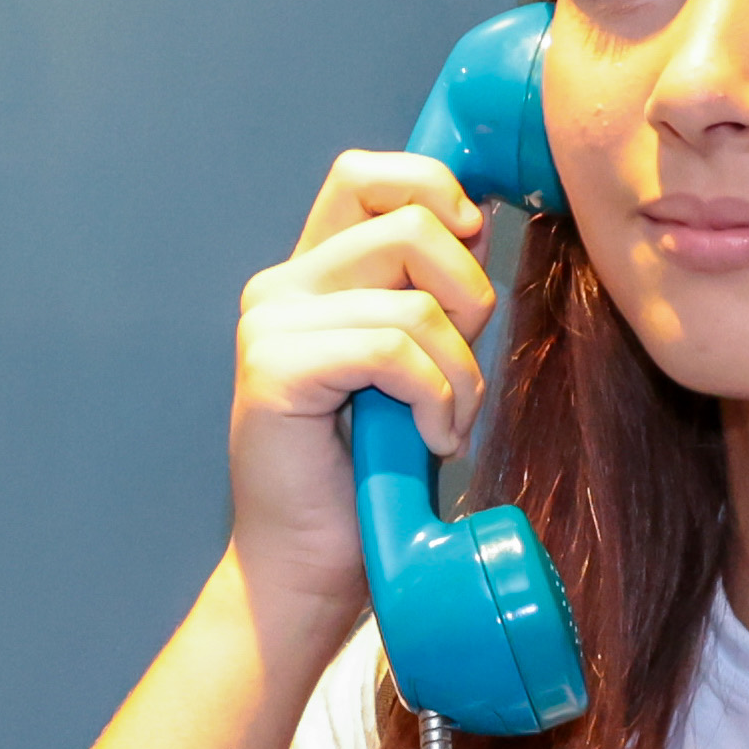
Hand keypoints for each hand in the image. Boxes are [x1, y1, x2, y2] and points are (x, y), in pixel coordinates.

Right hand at [226, 149, 494, 641]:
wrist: (308, 572)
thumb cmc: (368, 480)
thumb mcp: (414, 366)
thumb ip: (429, 293)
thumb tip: (477, 219)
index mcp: (313, 276)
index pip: (372, 176)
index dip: (436, 190)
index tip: (472, 247)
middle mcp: (282, 287)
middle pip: (411, 223)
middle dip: (468, 296)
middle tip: (459, 368)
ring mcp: (271, 326)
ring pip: (415, 299)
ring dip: (460, 372)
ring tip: (444, 423)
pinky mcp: (276, 370)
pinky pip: (395, 350)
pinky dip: (437, 399)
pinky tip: (428, 439)